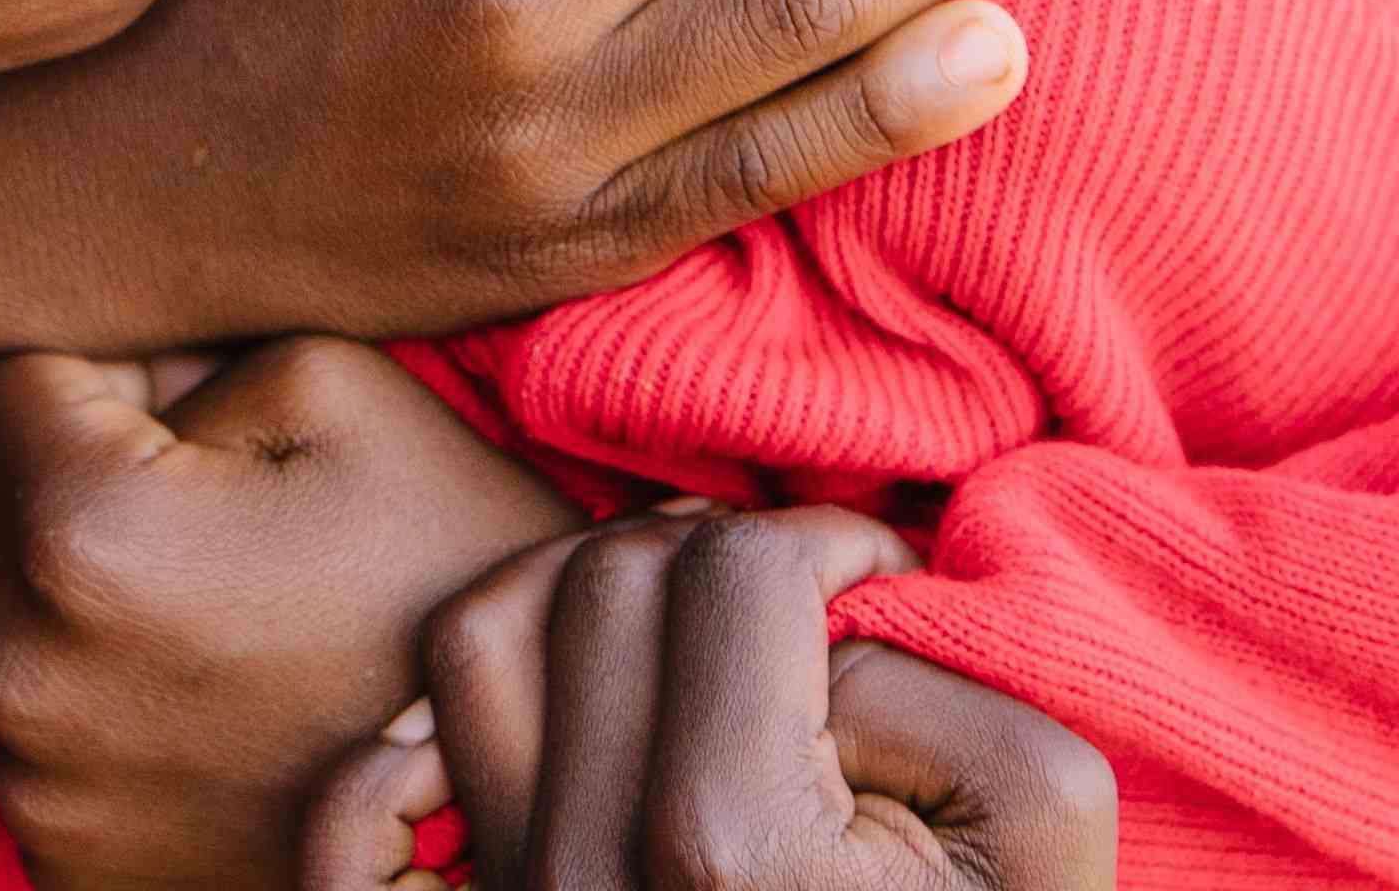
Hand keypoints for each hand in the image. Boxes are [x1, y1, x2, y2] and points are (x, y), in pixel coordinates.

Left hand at [0, 339, 584, 890]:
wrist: (526, 785)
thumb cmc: (447, 568)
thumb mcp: (333, 381)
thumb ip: (177, 337)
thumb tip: (102, 356)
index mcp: (78, 533)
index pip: (1, 370)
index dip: (99, 356)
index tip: (186, 387)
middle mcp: (18, 671)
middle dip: (64, 456)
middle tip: (206, 477)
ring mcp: (33, 782)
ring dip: (73, 571)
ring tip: (222, 585)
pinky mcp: (61, 856)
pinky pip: (35, 718)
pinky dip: (95, 683)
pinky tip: (208, 678)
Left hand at [312, 512, 1118, 890]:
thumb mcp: (1032, 825)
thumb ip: (930, 678)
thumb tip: (813, 605)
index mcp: (724, 844)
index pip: (735, 572)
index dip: (829, 542)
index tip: (880, 575)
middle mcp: (590, 874)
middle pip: (607, 580)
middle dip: (716, 553)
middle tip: (798, 598)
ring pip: (484, 639)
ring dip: (583, 591)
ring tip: (688, 625)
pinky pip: (366, 805)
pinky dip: (426, 730)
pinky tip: (546, 696)